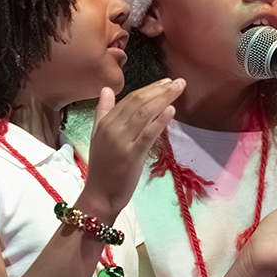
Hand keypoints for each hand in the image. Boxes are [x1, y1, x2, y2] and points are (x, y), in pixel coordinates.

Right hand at [82, 78, 184, 219]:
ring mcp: (122, 141)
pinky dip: (160, 120)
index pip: (129, 99)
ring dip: (163, 99)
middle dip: (159, 90)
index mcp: (105, 122)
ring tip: (178, 89)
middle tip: (177, 81)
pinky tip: (171, 110)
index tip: (165, 82)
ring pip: (144, 114)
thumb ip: (103, 111)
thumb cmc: (102, 168)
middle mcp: (112, 128)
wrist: (99, 195)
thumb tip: (106, 90)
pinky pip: (147, 134)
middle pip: (138, 102)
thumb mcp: (98, 135)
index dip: (149, 88)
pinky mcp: (132, 155)